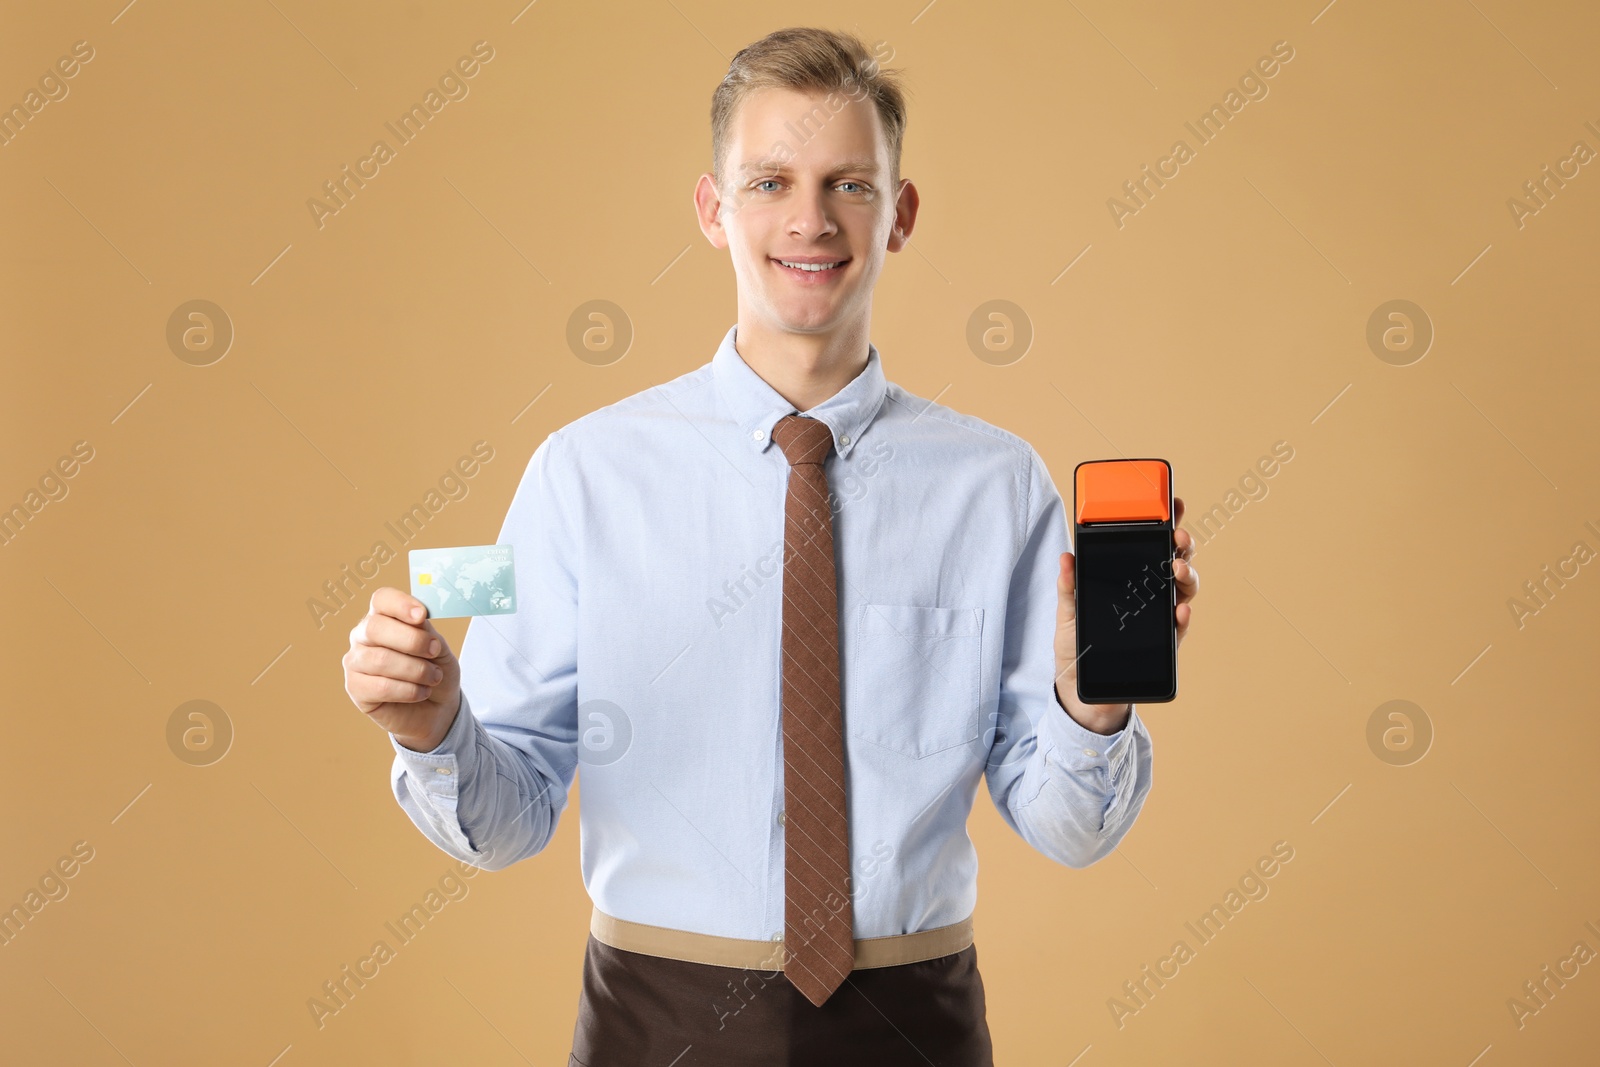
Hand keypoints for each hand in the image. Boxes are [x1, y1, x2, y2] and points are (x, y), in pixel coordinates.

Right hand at [343, 587, 462, 751]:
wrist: (437, 708)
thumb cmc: (435, 670)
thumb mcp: (439, 648)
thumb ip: (426, 631)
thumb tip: (418, 619)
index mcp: (383, 616)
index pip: (381, 599)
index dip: (400, 604)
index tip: (422, 616)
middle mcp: (363, 636)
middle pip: (376, 627)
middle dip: (412, 640)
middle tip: (435, 652)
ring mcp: (355, 662)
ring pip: (380, 660)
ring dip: (416, 670)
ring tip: (434, 677)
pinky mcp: (355, 688)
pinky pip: (380, 687)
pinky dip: (409, 690)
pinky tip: (421, 692)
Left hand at [1054, 496, 1198, 734]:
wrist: (1084, 691)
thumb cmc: (1077, 647)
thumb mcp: (1066, 613)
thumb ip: (1069, 587)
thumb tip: (1066, 556)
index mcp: (1127, 577)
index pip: (1148, 542)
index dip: (1162, 520)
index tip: (1170, 501)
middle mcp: (1148, 592)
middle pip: (1174, 558)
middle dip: (1181, 541)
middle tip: (1177, 535)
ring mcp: (1160, 615)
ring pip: (1184, 586)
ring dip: (1187, 573)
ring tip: (1176, 569)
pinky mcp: (1166, 641)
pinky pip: (1180, 625)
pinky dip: (1183, 615)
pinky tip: (1180, 609)